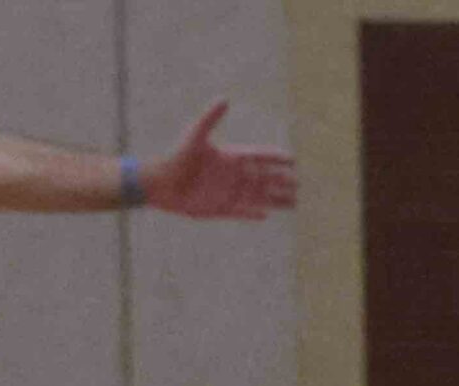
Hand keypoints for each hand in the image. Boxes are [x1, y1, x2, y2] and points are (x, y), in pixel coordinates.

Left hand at [143, 101, 296, 218]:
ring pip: (259, 197)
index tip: (293, 160)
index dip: (276, 158)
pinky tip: (266, 215)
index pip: (260, 157)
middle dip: (282, 181)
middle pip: (265, 179)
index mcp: (231, 158)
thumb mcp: (195, 136)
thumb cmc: (176, 158)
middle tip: (298, 183)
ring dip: (276, 199)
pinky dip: (253, 213)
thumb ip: (210, 119)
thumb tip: (224, 99)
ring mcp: (228, 193)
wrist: (160, 184)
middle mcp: (233, 176)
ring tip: (294, 202)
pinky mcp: (221, 208)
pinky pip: (242, 212)